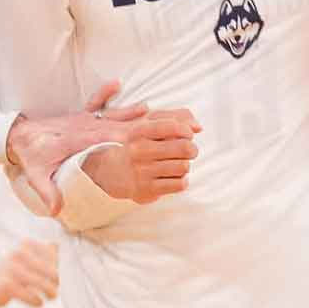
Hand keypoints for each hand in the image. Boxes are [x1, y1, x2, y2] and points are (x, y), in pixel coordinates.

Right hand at [0, 240, 58, 307]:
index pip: (53, 256)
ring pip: (42, 284)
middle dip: (57, 282)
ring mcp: (11, 269)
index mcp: (26, 245)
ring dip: (51, 293)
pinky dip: (37, 301)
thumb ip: (43, 252)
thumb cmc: (9, 273)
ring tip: (51, 297)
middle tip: (55, 289)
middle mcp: (18, 254)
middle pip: (52, 271)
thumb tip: (57, 244)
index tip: (54, 276)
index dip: (58, 267)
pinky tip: (38, 302)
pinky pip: (31, 295)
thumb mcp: (25, 259)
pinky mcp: (6, 285)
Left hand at [4, 81, 151, 214]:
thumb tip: (56, 210)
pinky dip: (104, 93)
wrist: (16, 135)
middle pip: (125, 126)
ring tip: (157, 109)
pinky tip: (116, 83)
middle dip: (151, 127)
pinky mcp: (78, 116)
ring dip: (135, 112)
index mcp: (83, 140)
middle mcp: (88, 127)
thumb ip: (48, 191)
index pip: (116, 140)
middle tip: (178, 127)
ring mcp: (84, 119)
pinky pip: (94, 101)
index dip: (138, 141)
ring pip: (115, 114)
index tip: (161, 142)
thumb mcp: (37, 175)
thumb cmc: (30, 155)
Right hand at [81, 109, 201, 203]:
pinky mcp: (146, 189)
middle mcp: (138, 150)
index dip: (186, 131)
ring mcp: (142, 171)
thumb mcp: (148, 125)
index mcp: (138, 132)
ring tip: (176, 165)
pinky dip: (181, 181)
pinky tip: (173, 177)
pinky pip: (179, 184)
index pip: (173, 126)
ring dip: (184, 166)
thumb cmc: (137, 146)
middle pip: (185, 148)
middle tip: (188, 151)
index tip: (186, 135)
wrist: (109, 172)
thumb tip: (199, 127)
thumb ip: (176, 117)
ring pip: (183, 167)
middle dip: (191, 149)